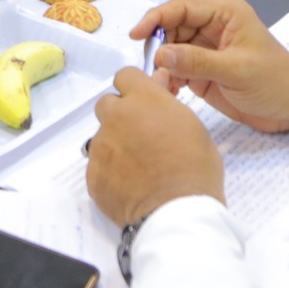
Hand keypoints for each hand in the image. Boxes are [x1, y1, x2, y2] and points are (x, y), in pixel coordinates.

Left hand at [87, 68, 225, 227]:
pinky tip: (130, 185)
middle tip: (140, 136)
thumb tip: (158, 80)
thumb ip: (167, 100)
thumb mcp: (192, 125)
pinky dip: (111, 171)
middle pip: (107, 104)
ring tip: (139, 167)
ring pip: (102, 136)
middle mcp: (117, 117)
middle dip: (120, 115)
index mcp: (144, 99)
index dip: (134, 88)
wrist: (177, 211)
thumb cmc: (195, 167)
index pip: (125, 76)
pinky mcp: (93, 174)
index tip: (143, 102)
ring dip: (116, 144)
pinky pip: (98, 165)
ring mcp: (101, 146)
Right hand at [130, 0, 288, 132]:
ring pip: (171, 51)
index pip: (181, 8)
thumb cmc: (274, 81)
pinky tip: (170, 92)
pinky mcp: (203, 73)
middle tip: (153, 70)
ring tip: (163, 85)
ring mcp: (206, 51)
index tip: (137, 36)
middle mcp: (213, 28)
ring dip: (162, 66)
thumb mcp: (236, 70)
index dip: (156, 18)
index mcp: (225, 15)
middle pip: (172, 28)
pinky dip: (169, 80)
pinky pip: (177, 70)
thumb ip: (197, 62)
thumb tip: (160, 55)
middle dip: (158, 46)